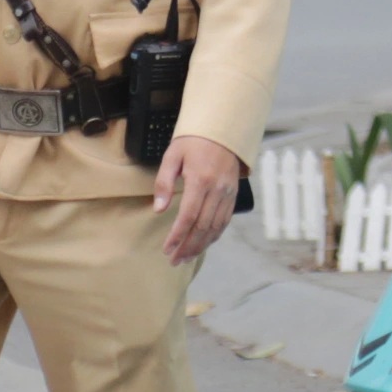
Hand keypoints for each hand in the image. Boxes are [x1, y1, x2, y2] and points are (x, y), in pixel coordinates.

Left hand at [151, 133, 242, 262]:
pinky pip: (225, 221)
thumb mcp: (172, 156)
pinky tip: (204, 244)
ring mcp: (228, 194)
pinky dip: (214, 236)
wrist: (223, 131)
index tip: (167, 249)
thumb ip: (164, 183)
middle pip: (203, 227)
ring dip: (201, 246)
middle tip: (175, 260)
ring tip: (187, 257)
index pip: (188, 216)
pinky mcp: (233, 195)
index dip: (177, 236)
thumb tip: (158, 210)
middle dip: (188, 247)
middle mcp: (217, 190)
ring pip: (216, 227)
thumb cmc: (193, 141)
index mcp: (200, 180)